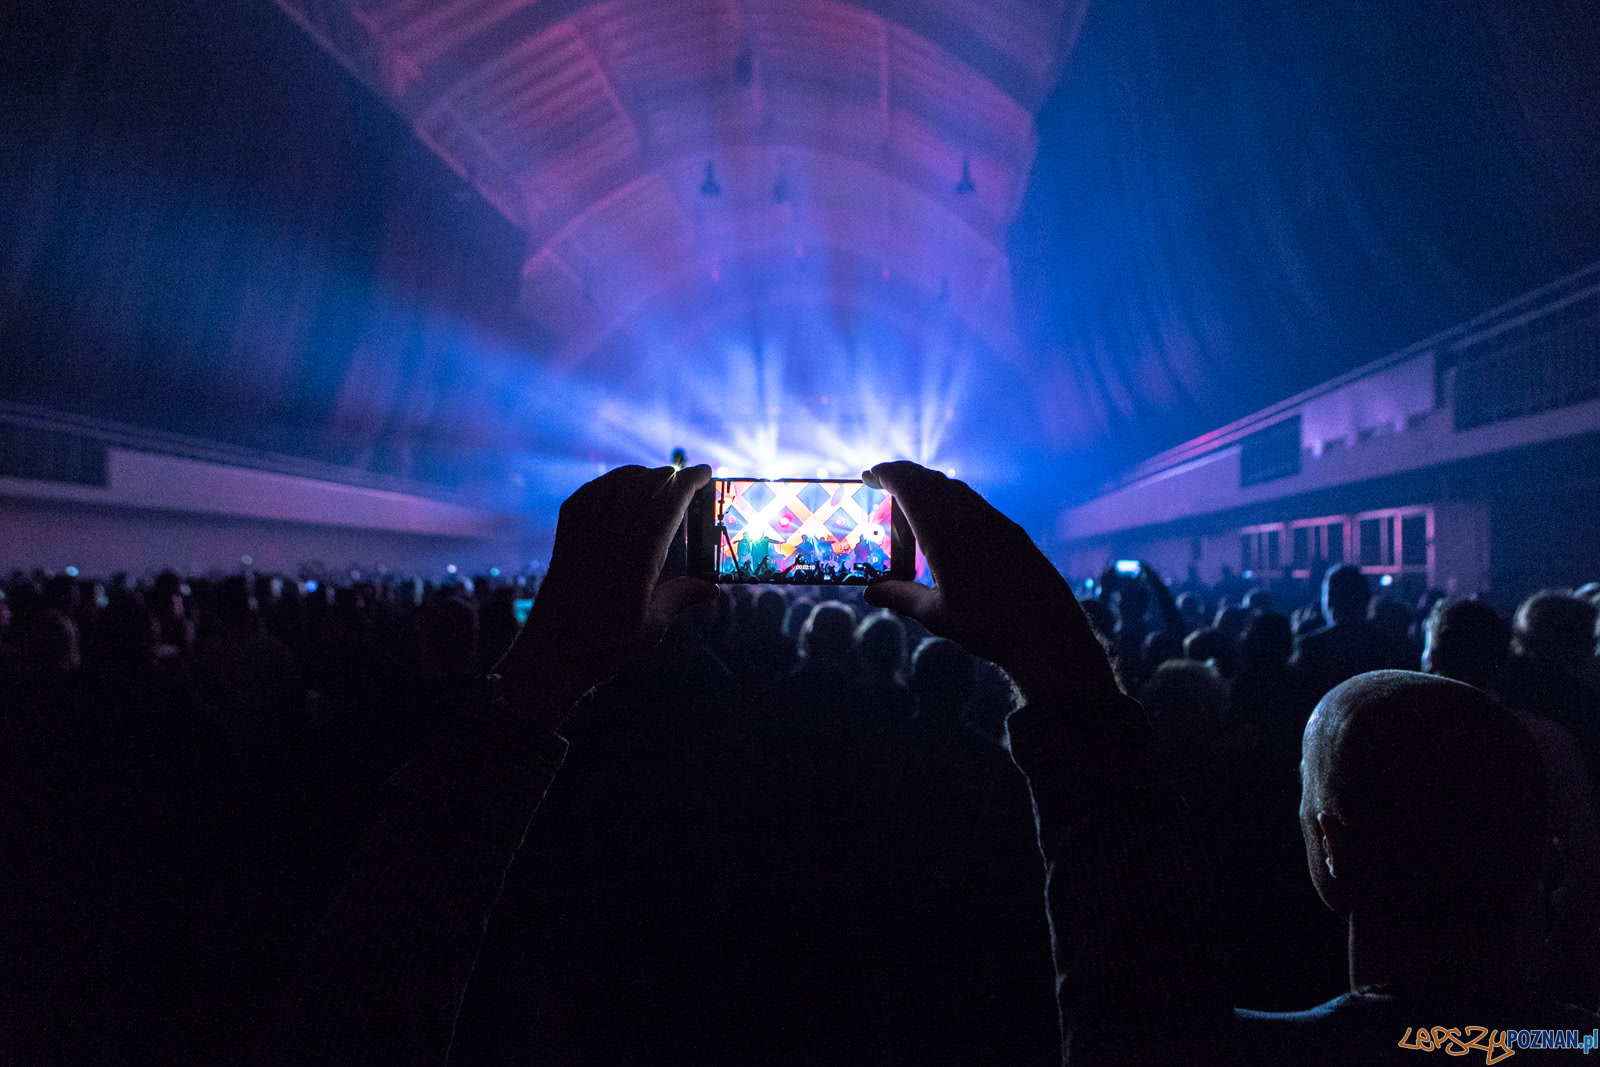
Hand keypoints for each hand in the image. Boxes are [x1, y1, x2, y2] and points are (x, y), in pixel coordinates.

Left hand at [499, 464, 716, 717]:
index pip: (669, 500)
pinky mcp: (566, 533)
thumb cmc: (605, 645)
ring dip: (643, 476)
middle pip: (646, 484)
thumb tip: (712, 589)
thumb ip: (680, 598)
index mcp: (638, 553)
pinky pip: (590, 491)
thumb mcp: (651, 626)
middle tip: (689, 482)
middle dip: (671, 477)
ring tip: (659, 483)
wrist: (550, 652)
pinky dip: (611, 482)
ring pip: (618, 481)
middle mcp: (611, 532)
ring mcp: (584, 529)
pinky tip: (619, 489)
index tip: (707, 471)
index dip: (690, 481)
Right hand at [861, 461, 1116, 703]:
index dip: (887, 474)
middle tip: (884, 483)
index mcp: (943, 534)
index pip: (910, 487)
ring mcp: (993, 521)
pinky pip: (974, 503)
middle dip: (905, 476)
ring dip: (929, 487)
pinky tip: (948, 521)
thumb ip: (901, 597)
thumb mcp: (936, 615)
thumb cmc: (988, 626)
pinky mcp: (1011, 530)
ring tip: (912, 502)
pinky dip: (952, 500)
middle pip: (931, 481)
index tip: (869, 474)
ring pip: (955, 489)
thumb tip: (871, 592)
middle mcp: (969, 518)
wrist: (1047, 632)